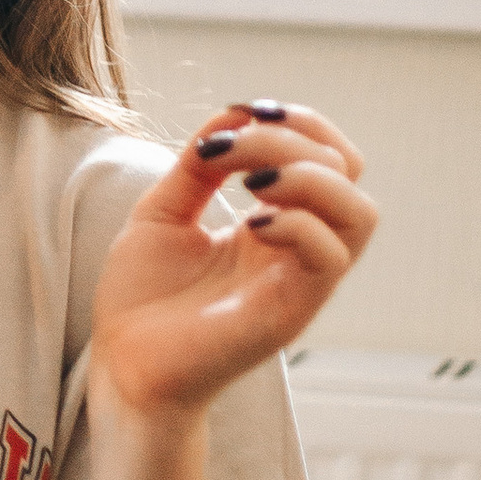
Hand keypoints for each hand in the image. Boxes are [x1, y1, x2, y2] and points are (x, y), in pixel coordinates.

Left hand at [89, 102, 376, 426]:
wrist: (122, 365)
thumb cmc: (142, 299)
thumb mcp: (165, 210)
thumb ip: (199, 164)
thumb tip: (232, 114)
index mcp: (276, 222)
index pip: (329, 157)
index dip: (299, 121)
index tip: (241, 114)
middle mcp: (298, 248)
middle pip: (348, 170)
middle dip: (293, 137)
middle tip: (229, 151)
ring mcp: (300, 280)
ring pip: (358, 212)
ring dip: (308, 176)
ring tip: (251, 182)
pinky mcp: (291, 312)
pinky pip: (329, 257)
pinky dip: (296, 223)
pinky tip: (247, 225)